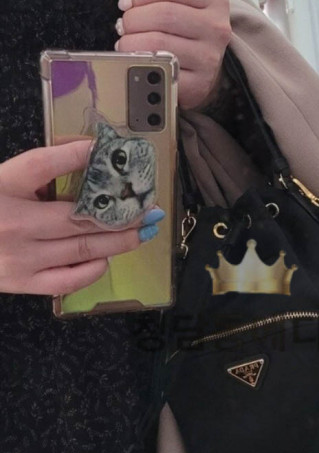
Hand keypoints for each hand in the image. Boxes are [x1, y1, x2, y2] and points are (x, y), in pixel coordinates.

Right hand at [0, 142, 159, 294]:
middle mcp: (13, 222)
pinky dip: (93, 268)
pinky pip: (70, 279)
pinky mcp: (22, 283)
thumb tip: (87, 165)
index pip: (44, 164)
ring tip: (144, 231)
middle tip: (150, 207)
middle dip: (122, 212)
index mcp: (1, 186)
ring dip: (121, 239)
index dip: (80, 154)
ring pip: (84, 247)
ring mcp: (20, 257)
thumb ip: (34, 175)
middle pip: (80, 216)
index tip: (110, 149)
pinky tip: (106, 257)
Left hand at [115, 0, 231, 109]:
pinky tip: (139, 61)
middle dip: (133, 20)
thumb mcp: (179, 4)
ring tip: (128, 43)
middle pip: (163, 15)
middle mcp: (216, 27)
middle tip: (125, 27)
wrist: (201, 68)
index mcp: (213, 0)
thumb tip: (127, 4)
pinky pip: (161, 70)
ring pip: (158, 43)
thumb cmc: (184, 31)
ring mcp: (209, 57)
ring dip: (131, 43)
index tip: (127, 5)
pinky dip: (141, 65)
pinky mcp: (199, 83)